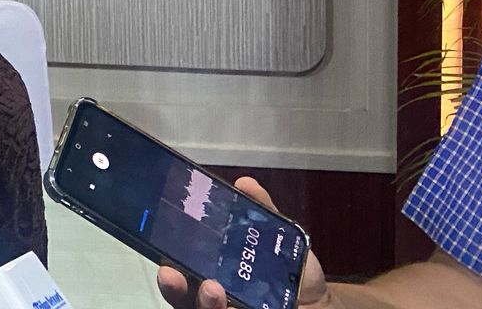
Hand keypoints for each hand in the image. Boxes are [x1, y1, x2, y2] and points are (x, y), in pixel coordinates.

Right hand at [156, 178, 331, 308]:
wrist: (315, 300)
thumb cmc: (288, 273)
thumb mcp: (275, 237)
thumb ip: (261, 211)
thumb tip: (246, 184)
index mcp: (211, 270)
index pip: (182, 270)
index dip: (170, 269)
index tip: (166, 264)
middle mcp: (213, 295)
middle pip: (183, 297)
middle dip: (175, 287)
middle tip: (174, 276)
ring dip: (203, 303)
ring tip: (212, 291)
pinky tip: (237, 306)